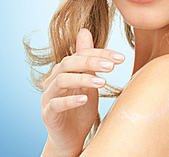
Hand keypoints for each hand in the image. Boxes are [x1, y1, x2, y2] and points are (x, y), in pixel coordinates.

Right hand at [40, 28, 124, 156]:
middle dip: (91, 62)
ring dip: (82, 79)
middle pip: (68, 63)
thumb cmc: (80, 108)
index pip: (80, 55)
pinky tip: (85, 99)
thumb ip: (86, 60)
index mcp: (63, 70)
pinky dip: (70, 100)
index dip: (100, 54)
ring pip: (61, 80)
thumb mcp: (88, 82)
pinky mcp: (48, 113)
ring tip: (102, 82)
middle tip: (112, 66)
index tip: (121, 58)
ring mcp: (48, 96)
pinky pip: (55, 104)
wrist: (70, 138)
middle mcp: (53, 80)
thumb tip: (84, 30)